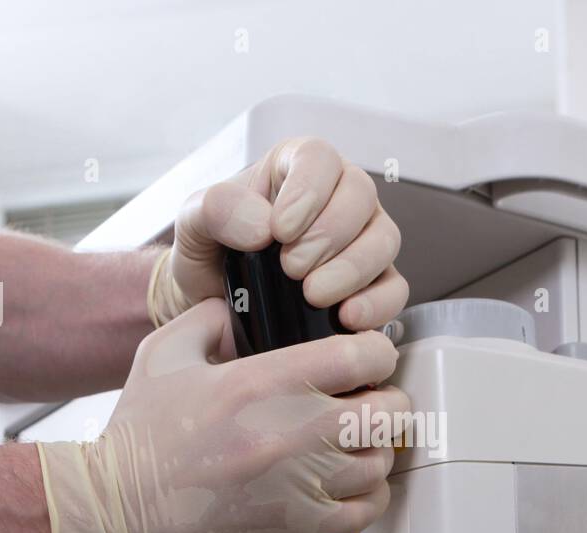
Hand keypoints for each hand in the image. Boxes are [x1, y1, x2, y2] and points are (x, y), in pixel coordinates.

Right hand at [37, 298, 408, 532]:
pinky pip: (367, 510)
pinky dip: (368, 496)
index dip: (374, 350)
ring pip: (381, 460)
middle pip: (389, 409)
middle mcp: (292, 431)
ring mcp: (300, 483)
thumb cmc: (138, 442)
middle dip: (384, 400)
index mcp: (264, 382)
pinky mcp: (299, 527)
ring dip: (374, 449)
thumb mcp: (164, 353)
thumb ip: (207, 319)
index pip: (363, 353)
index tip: (366, 358)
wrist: (117, 512)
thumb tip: (237, 309)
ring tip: (354, 445)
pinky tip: (349, 486)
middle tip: (367, 401)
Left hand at [172, 137, 407, 348]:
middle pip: (360, 197)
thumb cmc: (212, 253)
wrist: (216, 306)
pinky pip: (394, 289)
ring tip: (313, 295)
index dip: (308, 192)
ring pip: (383, 241)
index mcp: (297, 168)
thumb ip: (215, 208)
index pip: (320, 159)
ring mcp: (362, 241)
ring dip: (352, 270)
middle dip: (328, 236)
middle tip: (291, 268)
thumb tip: (262, 225)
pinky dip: (376, 304)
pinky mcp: (373, 285)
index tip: (279, 230)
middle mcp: (338, 198)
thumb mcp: (193, 221)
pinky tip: (346, 318)